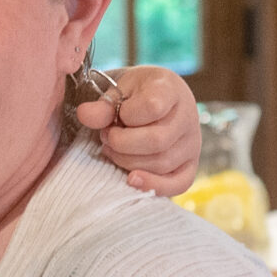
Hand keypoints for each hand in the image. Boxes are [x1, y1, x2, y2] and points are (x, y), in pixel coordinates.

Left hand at [77, 66, 199, 195]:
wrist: (156, 98)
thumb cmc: (135, 94)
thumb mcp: (118, 90)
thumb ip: (103, 105)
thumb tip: (84, 115)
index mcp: (171, 90)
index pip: (152, 107)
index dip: (126, 115)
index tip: (115, 115)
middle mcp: (188, 117)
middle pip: (156, 142)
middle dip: (122, 143)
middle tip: (107, 136)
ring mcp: (192, 143)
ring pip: (161, 163)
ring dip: (128, 161)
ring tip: (114, 149)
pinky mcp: (190, 165)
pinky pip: (179, 183)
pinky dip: (154, 185)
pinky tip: (132, 180)